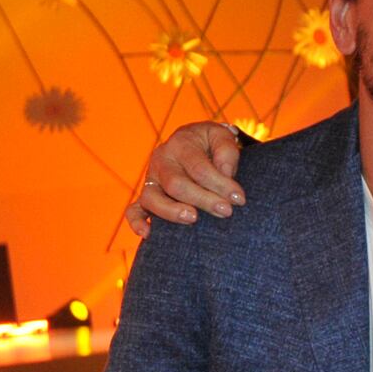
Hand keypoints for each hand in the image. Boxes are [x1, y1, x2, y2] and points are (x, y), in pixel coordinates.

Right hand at [124, 122, 245, 237]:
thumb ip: (226, 152)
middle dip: (203, 200)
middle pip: (176, 184)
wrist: (196, 144)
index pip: (199, 167)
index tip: (239, 199)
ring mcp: (151, 179)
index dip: (220, 184)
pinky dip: (137, 222)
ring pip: (152, 198)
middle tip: (226, 211)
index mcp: (180, 144)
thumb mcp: (222, 137)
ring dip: (171, 211)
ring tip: (193, 218)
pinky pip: (134, 210)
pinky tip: (148, 234)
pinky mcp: (147, 195)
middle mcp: (161, 161)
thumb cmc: (212, 144)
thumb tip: (226, 173)